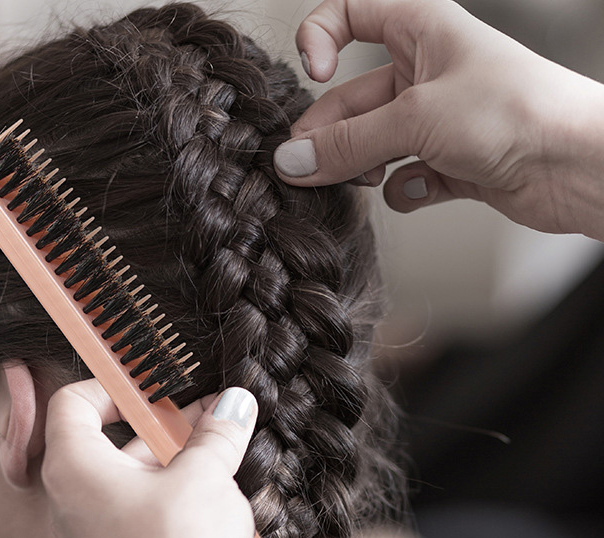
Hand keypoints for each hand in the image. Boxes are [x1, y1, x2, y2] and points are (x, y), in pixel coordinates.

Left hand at [41, 380, 257, 537]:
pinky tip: (210, 495)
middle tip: (203, 416)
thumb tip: (235, 403)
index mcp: (73, 468)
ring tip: (219, 449)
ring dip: (168, 460)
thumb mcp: (205, 475)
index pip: (72, 404)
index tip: (154, 388)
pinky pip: (133, 515)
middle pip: (104, 441)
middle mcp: (70, 503)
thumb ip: (217, 434)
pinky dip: (166, 496)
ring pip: (123, 480)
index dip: (112, 386)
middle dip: (158, 425)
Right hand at [274, 0, 603, 238]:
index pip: (349, 12)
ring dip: (362, 168)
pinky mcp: (447, 164)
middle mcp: (424, 72)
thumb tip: (292, 159)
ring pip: (371, 145)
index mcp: (420, 28)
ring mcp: (435, 121)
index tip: (314, 75)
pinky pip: (402, 179)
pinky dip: (406, 189)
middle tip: (307, 168)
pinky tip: (425, 189)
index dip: (320, 38)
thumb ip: (348, 143)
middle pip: (350, 99)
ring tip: (370, 179)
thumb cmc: (517, 112)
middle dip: (330, 135)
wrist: (575, 165)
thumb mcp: (416, 118)